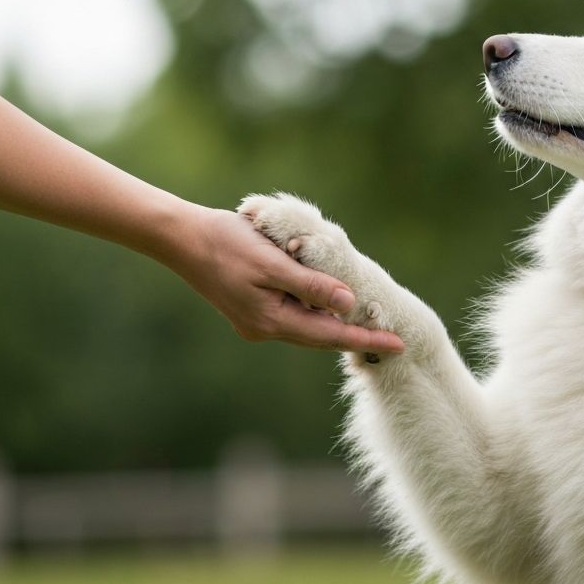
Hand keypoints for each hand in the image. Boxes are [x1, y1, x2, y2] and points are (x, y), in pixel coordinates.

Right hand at [169, 206, 405, 354]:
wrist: (182, 237)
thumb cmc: (228, 243)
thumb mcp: (274, 263)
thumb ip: (312, 285)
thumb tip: (348, 305)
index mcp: (272, 320)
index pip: (331, 336)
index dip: (367, 340)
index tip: (400, 345)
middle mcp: (265, 327)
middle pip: (321, 336)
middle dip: (356, 335)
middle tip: (393, 338)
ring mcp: (257, 320)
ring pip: (307, 323)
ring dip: (334, 321)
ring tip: (369, 320)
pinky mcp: (251, 306)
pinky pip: (292, 311)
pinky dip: (313, 306)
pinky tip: (328, 298)